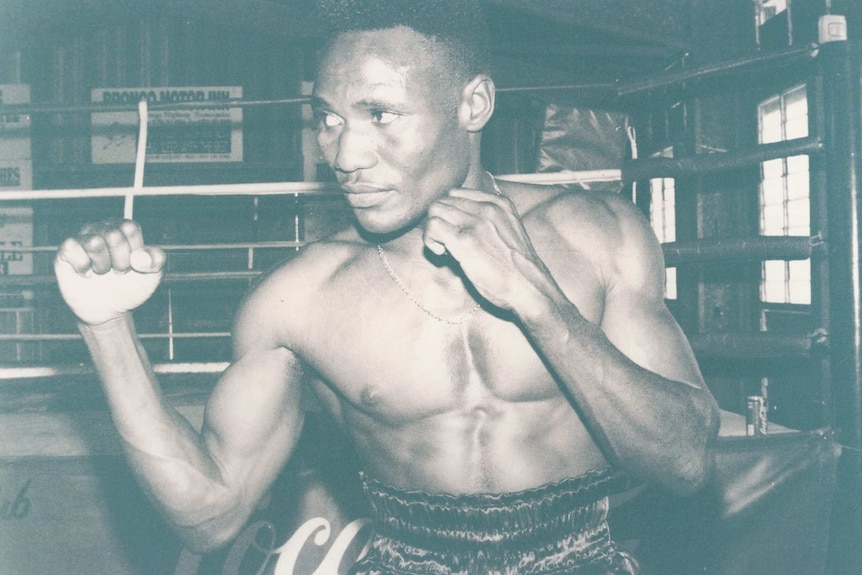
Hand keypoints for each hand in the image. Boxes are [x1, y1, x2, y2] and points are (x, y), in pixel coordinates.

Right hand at [54, 219, 165, 325]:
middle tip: (118, 271)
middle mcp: (101, 228)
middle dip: (120, 261)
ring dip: (102, 265)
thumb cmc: (130, 287)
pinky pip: (71, 248)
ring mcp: (82, 238)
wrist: (110, 310)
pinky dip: (83, 267)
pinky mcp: (65, 252)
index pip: (129, 228)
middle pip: (113, 235)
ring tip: (102, 272)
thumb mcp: (153, 275)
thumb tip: (138, 257)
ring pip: (93, 242)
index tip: (133, 265)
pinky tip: (87, 274)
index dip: (133, 252)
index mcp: (123, 228)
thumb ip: (156, 260)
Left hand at [423, 188, 552, 311]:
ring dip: (433, 230)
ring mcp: (476, 223)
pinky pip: (433, 226)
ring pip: (435, 209)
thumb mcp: (508, 230)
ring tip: (444, 248)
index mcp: (499, 203)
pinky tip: (442, 254)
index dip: (450, 213)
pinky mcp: (465, 240)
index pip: (457, 193)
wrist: (528, 287)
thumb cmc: (516, 267)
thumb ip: (487, 219)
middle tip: (447, 243)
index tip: (456, 232)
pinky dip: (430, 240)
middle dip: (440, 221)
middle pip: (444, 200)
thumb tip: (458, 220)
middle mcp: (487, 207)